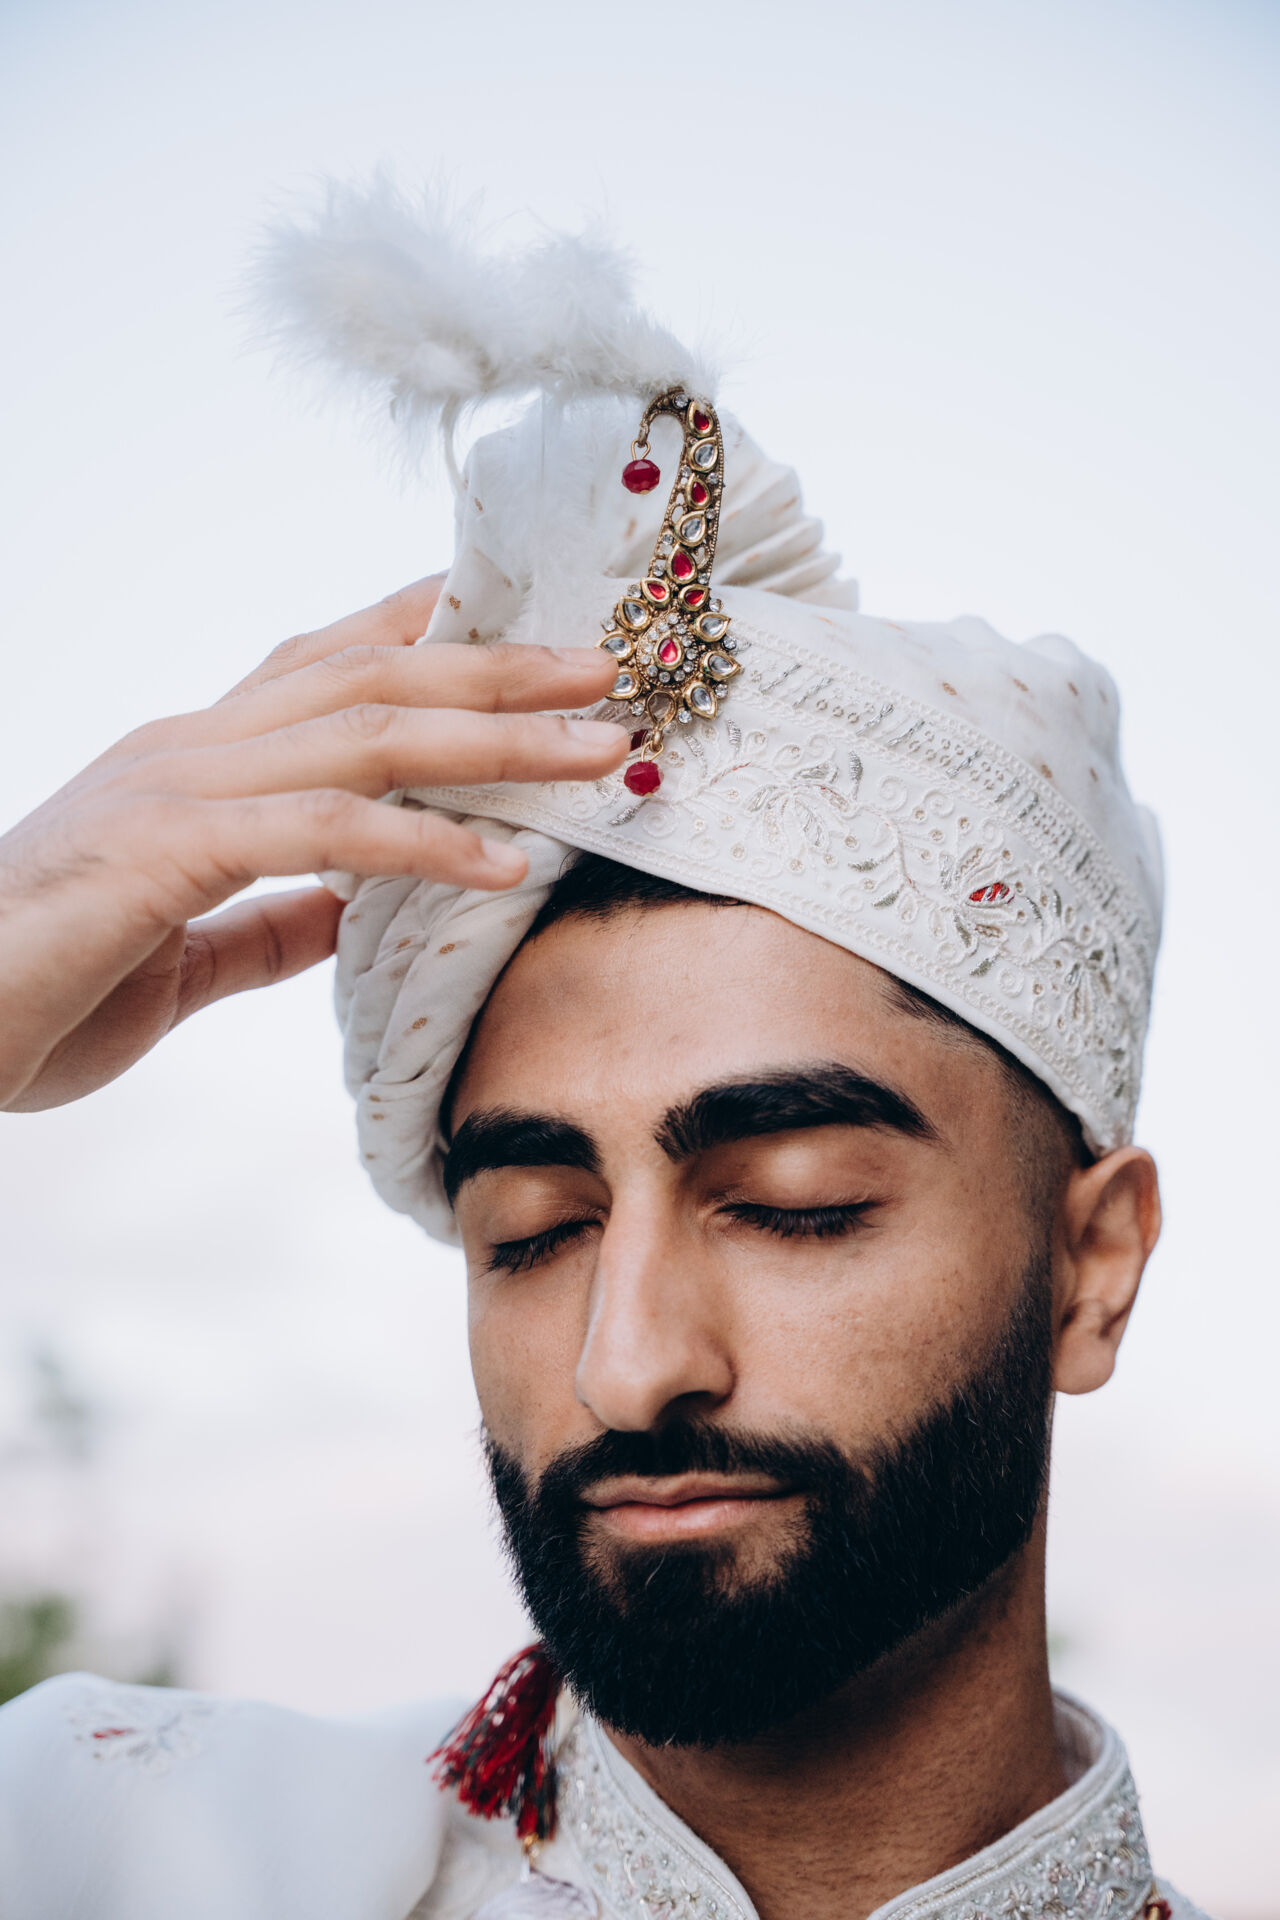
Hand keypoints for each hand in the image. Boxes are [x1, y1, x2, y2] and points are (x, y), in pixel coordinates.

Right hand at [0, 575, 625, 1111]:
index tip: (536, 629)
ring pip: (366, 730)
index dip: (435, 635)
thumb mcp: (184, 955)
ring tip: (602, 749)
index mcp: (196, 763)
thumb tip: (350, 910)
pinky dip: (427, 840)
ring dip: (498, 735)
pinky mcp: (165, 851)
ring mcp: (175, 787)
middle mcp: (192, 749)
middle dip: (501, 666)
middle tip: (613, 668)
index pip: (331, 667)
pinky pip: (324, 832)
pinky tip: (508, 862)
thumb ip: (268, 923)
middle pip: (374, 674)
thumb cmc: (36, 989)